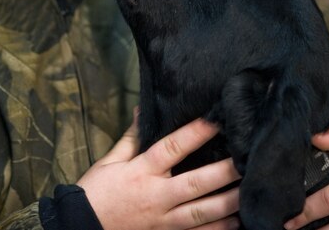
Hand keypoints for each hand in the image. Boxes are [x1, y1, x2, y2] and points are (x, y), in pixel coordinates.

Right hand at [77, 113, 240, 229]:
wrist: (80, 228)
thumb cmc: (95, 193)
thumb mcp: (110, 161)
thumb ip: (132, 137)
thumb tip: (145, 110)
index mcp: (142, 171)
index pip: (173, 147)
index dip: (196, 132)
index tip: (217, 119)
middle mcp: (156, 196)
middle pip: (196, 183)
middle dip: (224, 172)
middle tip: (247, 159)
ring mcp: (163, 221)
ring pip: (202, 213)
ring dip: (228, 203)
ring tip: (249, 191)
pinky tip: (236, 222)